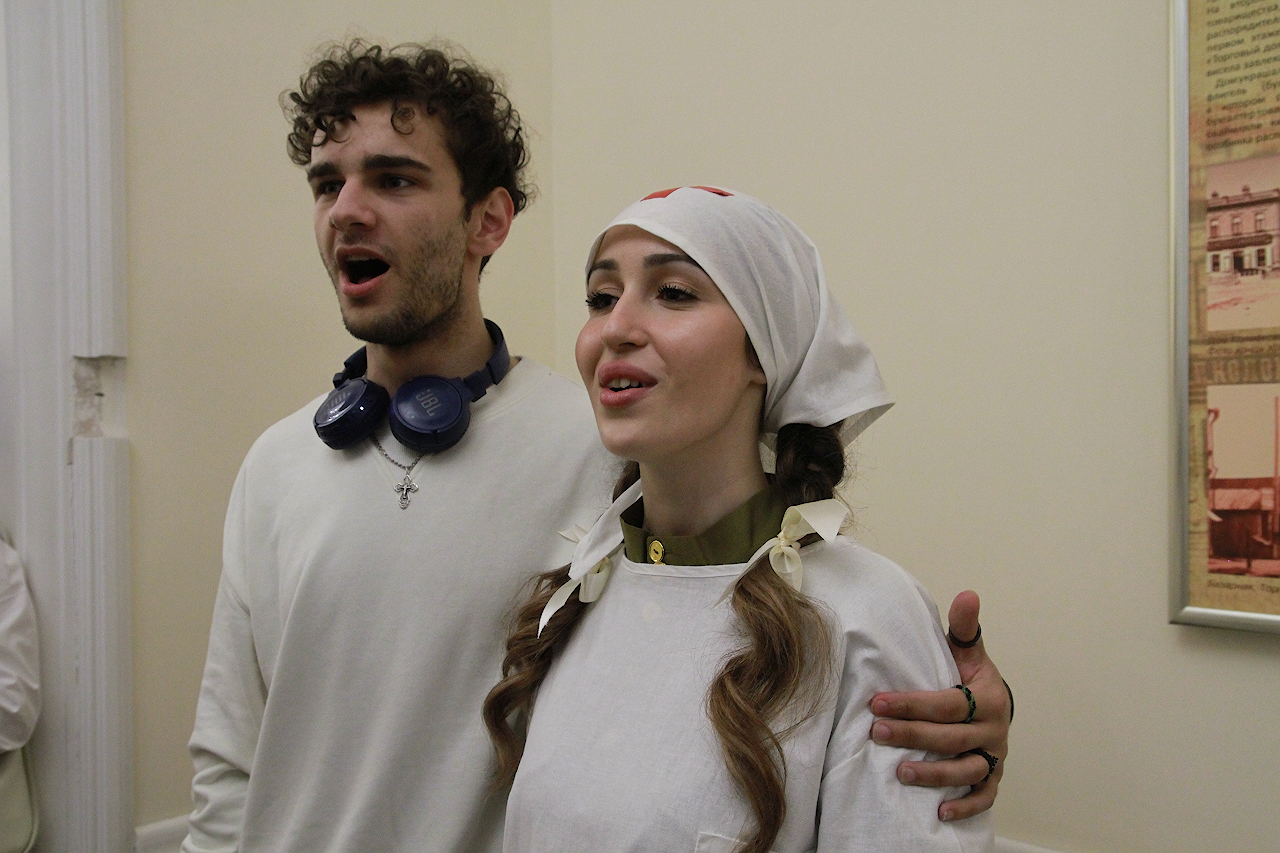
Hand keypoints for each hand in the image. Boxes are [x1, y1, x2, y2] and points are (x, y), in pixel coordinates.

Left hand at [868, 590, 1009, 820]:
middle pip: (951, 736)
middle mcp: (994, 730)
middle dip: (912, 734)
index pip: (947, 703)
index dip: (913, 704)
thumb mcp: (968, 653)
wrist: (997, 706)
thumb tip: (967, 594)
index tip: (877, 703)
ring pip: (966, 770)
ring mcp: (994, 757)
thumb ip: (963, 629)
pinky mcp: (993, 778)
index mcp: (987, 697)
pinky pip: (984, 796)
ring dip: (935, 774)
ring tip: (900, 772)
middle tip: (876, 732)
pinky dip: (965, 806)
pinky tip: (940, 812)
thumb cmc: (971, 678)